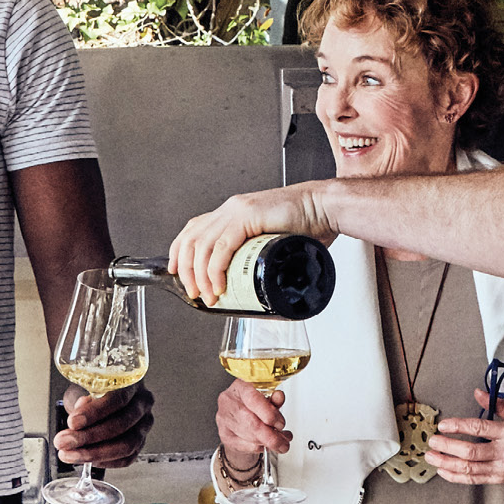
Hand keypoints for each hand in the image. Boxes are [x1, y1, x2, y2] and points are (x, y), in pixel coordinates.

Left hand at [56, 383, 154, 468]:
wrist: (106, 397)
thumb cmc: (97, 389)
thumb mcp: (87, 385)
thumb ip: (84, 398)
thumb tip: (78, 416)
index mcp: (132, 384)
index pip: (117, 400)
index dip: (94, 413)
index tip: (72, 422)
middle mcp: (142, 405)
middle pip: (121, 425)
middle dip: (88, 437)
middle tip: (65, 441)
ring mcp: (144, 426)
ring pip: (126, 445)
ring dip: (94, 453)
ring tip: (70, 454)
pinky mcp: (140, 443)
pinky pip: (127, 458)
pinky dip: (106, 462)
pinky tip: (88, 460)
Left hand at [168, 184, 335, 307]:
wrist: (327, 208)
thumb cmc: (308, 227)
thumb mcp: (274, 242)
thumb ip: (261, 256)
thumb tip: (256, 286)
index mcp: (233, 213)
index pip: (193, 229)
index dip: (179, 251)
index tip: (176, 271)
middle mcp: (230, 209)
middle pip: (191, 239)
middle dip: (186, 270)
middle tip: (194, 293)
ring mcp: (237, 211)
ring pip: (202, 245)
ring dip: (200, 275)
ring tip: (207, 295)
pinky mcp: (248, 216)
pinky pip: (222, 246)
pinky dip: (215, 268)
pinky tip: (218, 284)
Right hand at [216, 379, 288, 460]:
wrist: (238, 418)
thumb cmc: (253, 406)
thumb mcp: (266, 400)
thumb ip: (274, 399)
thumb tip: (279, 397)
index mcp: (240, 387)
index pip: (253, 399)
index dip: (269, 414)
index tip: (281, 424)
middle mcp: (228, 401)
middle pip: (251, 422)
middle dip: (271, 435)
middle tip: (283, 441)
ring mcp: (224, 419)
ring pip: (249, 436)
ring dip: (267, 443)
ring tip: (279, 443)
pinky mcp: (224, 434)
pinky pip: (244, 446)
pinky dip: (258, 447)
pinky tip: (265, 444)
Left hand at [426, 390, 503, 489]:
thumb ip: (499, 405)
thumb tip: (479, 393)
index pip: (480, 428)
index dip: (458, 426)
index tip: (444, 424)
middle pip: (470, 451)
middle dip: (447, 446)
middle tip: (432, 440)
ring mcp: (502, 468)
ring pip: (468, 468)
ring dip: (446, 463)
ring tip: (431, 456)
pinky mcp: (499, 479)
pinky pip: (473, 480)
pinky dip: (456, 477)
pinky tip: (443, 471)